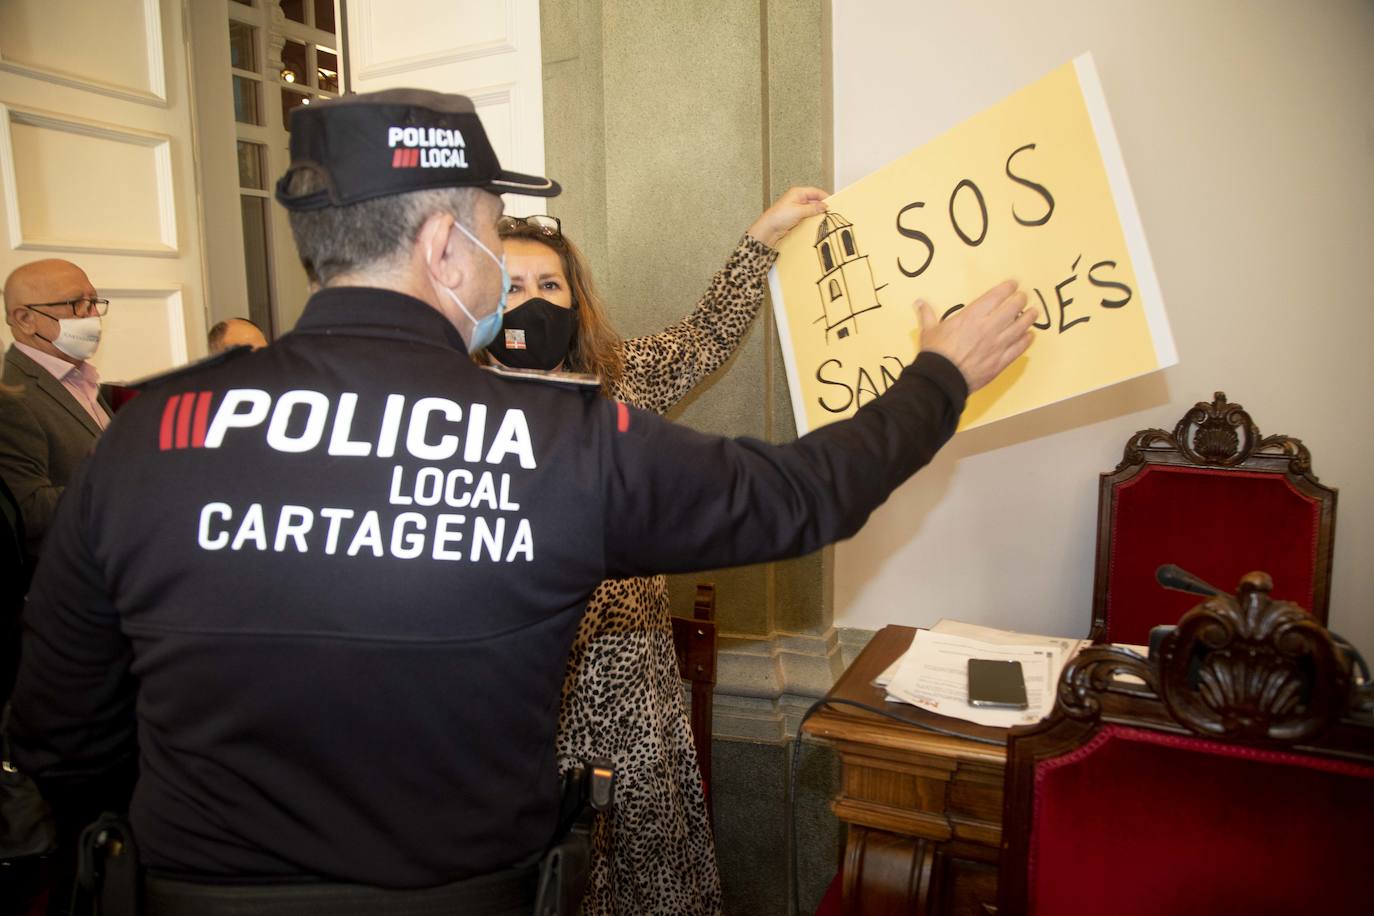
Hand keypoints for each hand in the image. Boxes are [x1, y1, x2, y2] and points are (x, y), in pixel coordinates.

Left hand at [747, 186, 828, 247]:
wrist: (769, 228)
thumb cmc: (779, 216)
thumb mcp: (799, 211)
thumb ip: (813, 208)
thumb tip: (823, 206)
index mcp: (797, 192)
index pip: (815, 191)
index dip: (824, 196)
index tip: (831, 202)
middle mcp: (797, 198)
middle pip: (813, 200)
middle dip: (821, 206)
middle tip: (829, 211)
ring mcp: (796, 207)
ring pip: (811, 208)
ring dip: (816, 213)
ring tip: (823, 217)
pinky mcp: (795, 216)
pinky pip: (807, 215)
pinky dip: (811, 218)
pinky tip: (815, 222)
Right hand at [916, 280, 1034, 393]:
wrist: (941, 379)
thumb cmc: (935, 354)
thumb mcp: (929, 330)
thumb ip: (927, 315)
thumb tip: (919, 303)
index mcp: (972, 315)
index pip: (998, 295)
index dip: (1009, 287)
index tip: (1013, 285)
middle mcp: (989, 326)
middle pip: (1014, 307)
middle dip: (1021, 299)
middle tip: (1022, 297)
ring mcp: (997, 344)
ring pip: (1022, 326)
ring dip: (1030, 317)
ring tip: (1033, 312)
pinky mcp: (1001, 361)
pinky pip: (1019, 348)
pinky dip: (1026, 340)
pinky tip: (1029, 336)